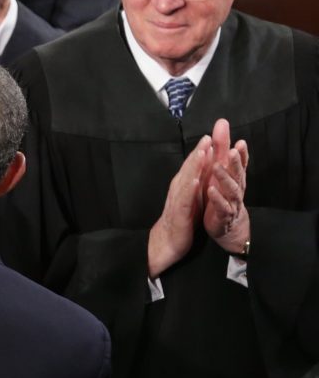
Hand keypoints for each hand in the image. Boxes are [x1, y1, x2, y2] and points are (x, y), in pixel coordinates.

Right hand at [148, 135, 211, 276]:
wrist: (168, 241)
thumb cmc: (181, 218)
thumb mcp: (191, 197)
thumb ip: (195, 181)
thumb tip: (202, 166)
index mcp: (183, 185)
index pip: (193, 166)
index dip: (201, 151)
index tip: (210, 136)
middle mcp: (179, 189)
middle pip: (189, 168)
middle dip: (198, 152)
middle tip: (207, 137)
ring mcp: (178, 200)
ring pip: (186, 179)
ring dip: (194, 166)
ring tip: (202, 153)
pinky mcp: (179, 213)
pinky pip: (185, 199)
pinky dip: (189, 189)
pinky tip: (195, 181)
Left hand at [203, 119, 249, 252]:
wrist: (227, 226)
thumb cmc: (224, 194)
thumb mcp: (222, 169)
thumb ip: (221, 148)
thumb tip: (221, 123)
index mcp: (235, 177)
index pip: (240, 163)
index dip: (241, 153)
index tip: (240, 142)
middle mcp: (236, 188)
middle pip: (238, 174)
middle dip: (235, 162)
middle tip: (232, 150)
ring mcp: (231, 202)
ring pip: (231, 190)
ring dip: (224, 178)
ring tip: (217, 167)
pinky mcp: (223, 215)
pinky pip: (221, 207)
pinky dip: (216, 199)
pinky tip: (210, 189)